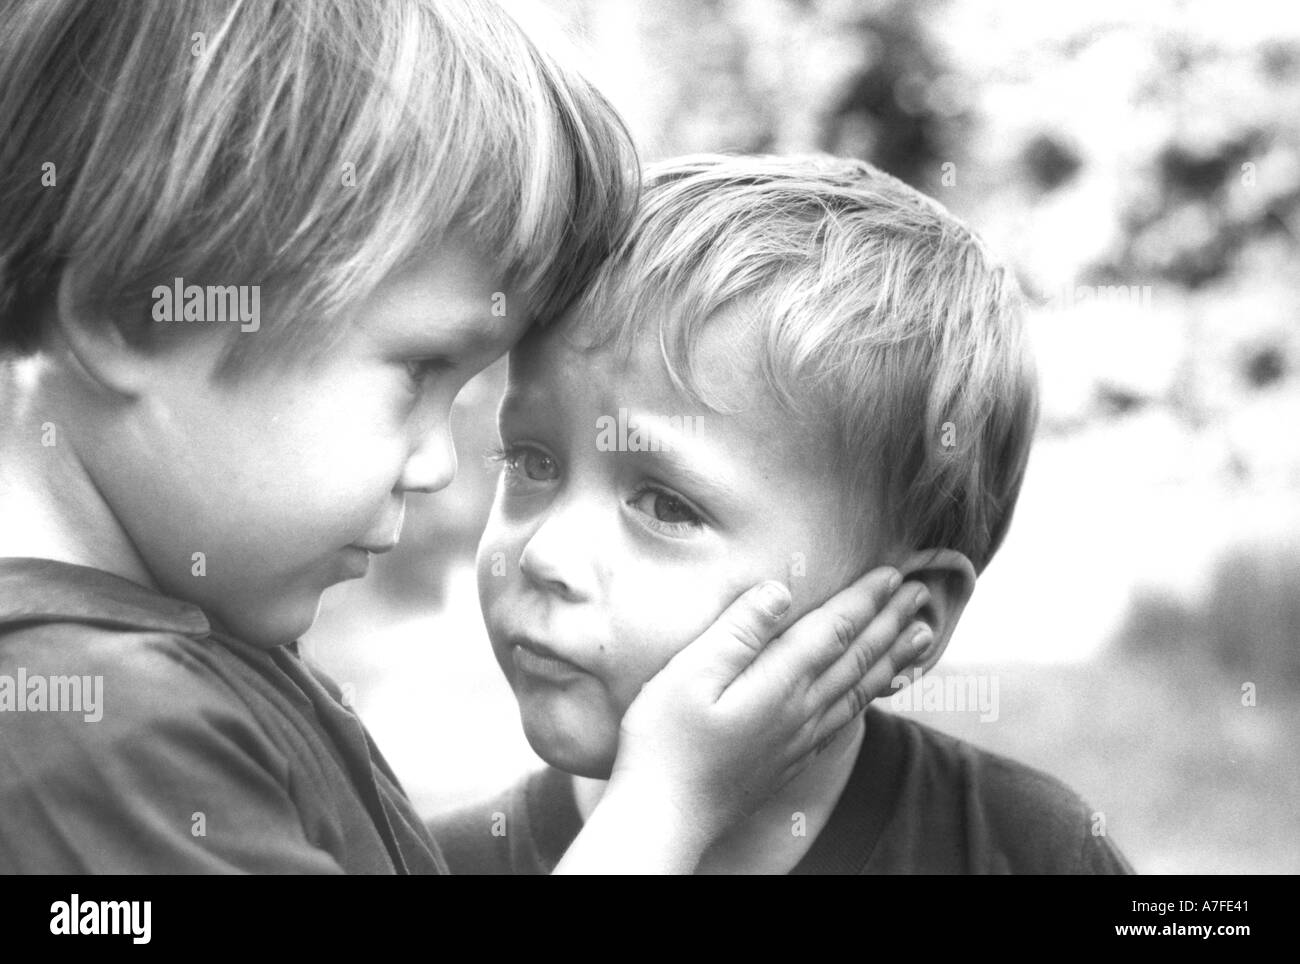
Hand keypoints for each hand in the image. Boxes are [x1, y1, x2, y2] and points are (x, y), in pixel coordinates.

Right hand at [596, 566, 929, 866]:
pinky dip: (872, 696)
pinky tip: (876, 690)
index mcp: (778, 683)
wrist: (665, 815)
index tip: (891, 573)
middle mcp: (800, 710)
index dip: (864, 599)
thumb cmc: (664, 740)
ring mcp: (800, 738)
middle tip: (920, 593)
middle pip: (856, 656)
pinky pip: (847, 719)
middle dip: (891, 621)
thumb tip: (780, 590)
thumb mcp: (689, 673)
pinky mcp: (792, 758)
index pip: (833, 630)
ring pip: (860, 689)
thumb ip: (739, 630)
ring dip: (893, 657)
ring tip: (922, 635)